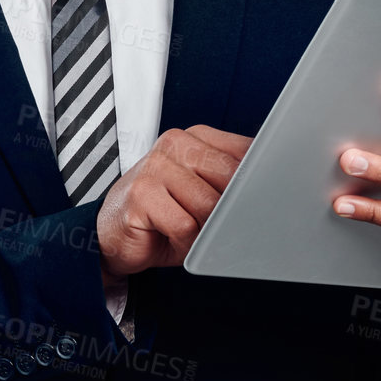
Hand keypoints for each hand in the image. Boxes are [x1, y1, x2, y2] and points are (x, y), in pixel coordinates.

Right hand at [96, 125, 251, 281]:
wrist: (112, 234)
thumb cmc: (163, 214)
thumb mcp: (202, 191)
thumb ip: (230, 182)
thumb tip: (268, 191)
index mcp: (195, 137)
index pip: (245, 152)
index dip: (255, 183)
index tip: (257, 202)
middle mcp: (175, 144)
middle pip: (231, 178)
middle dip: (227, 211)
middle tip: (213, 224)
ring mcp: (155, 166)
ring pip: (209, 205)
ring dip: (203, 231)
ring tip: (187, 231)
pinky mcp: (142, 194)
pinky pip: (185, 226)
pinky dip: (185, 243)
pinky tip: (171, 238)